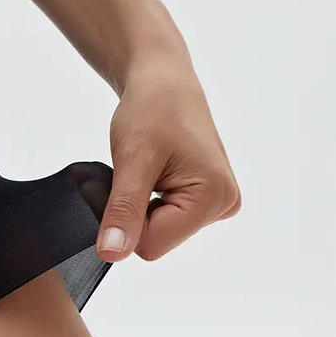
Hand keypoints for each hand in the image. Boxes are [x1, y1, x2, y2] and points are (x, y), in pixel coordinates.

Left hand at [96, 53, 241, 261]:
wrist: (163, 81)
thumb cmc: (152, 109)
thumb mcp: (132, 161)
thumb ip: (124, 211)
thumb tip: (111, 254)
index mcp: (213, 197)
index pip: (151, 246)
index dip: (124, 219)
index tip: (119, 181)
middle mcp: (223, 205)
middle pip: (157, 240)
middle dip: (132, 211)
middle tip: (129, 171)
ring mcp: (218, 204)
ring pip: (158, 231)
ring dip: (139, 205)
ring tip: (143, 168)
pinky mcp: (207, 200)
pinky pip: (166, 219)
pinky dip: (149, 200)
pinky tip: (153, 173)